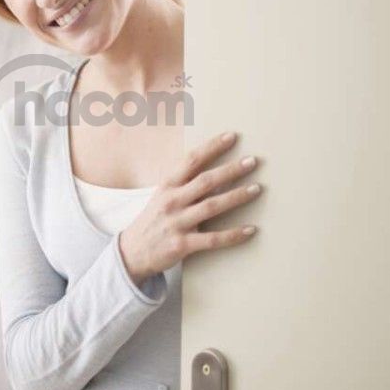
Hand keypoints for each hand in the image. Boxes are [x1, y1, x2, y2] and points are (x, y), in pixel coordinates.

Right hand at [119, 132, 260, 284]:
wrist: (133, 252)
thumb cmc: (154, 220)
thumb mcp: (163, 195)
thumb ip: (184, 182)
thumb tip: (214, 167)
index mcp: (167, 185)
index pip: (191, 161)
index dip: (211, 147)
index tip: (231, 136)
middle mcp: (172, 201)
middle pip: (205, 182)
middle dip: (230, 170)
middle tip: (252, 161)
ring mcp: (177, 223)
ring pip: (211, 207)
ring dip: (236, 197)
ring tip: (256, 189)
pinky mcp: (182, 245)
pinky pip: (213, 239)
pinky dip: (233, 235)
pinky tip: (251, 229)